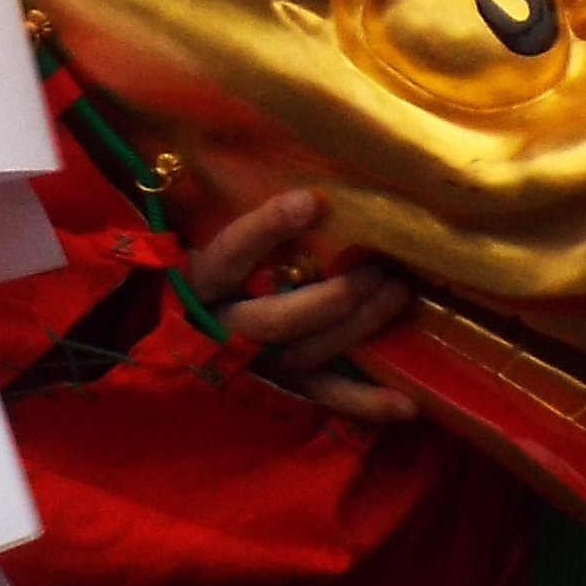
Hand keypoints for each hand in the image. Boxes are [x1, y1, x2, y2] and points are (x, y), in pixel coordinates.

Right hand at [186, 187, 418, 424]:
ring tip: (399, 294)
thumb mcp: (200, 238)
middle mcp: (224, 330)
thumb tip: (297, 181)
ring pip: (308, 353)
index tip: (311, 201)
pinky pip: (324, 397)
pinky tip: (407, 404)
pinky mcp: (281, 389)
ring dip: (358, 328)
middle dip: (333, 297)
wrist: (177, 336)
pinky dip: (366, 404)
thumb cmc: (205, 272)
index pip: (230, 256)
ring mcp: (255, 365)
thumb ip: (238, 219)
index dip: (266, 230)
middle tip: (377, 269)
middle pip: (279, 319)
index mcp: (199, 284)